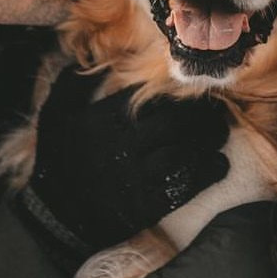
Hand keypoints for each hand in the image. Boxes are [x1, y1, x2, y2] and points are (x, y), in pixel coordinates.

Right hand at [18, 66, 229, 262]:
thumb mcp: (54, 116)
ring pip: (183, 153)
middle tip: (217, 112)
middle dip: (200, 117)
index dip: (177, 95)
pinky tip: (219, 165)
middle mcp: (123, 147)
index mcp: (104, 121)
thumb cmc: (56, 161)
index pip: (150, 99)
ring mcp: (136, 177)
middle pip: (174, 125)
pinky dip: (206, 174)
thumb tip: (91, 62)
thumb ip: (72, 85)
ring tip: (222, 134)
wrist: (56, 216)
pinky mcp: (146, 205)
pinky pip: (183, 186)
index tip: (193, 92)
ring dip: (208, 142)